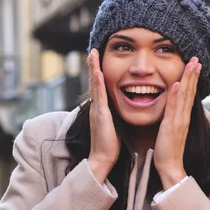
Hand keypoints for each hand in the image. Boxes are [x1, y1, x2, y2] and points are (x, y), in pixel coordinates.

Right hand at [87, 49, 119, 182]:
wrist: (102, 159)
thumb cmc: (109, 145)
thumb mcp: (112, 125)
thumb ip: (112, 115)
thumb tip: (117, 108)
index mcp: (100, 108)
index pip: (99, 86)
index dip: (98, 72)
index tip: (98, 59)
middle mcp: (96, 107)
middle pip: (94, 81)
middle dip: (93, 65)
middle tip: (92, 50)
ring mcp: (97, 110)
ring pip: (95, 85)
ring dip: (93, 69)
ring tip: (92, 53)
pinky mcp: (100, 116)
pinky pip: (100, 97)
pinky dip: (99, 84)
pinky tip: (98, 73)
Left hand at [154, 57, 201, 189]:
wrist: (171, 168)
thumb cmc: (169, 151)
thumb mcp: (171, 131)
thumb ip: (172, 119)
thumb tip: (172, 111)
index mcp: (183, 118)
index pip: (189, 94)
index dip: (192, 79)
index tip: (195, 65)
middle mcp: (183, 117)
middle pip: (190, 91)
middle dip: (193, 74)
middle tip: (197, 58)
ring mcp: (178, 121)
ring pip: (184, 96)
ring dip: (188, 79)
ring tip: (192, 64)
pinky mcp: (170, 127)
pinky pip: (173, 108)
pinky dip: (175, 96)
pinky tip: (177, 84)